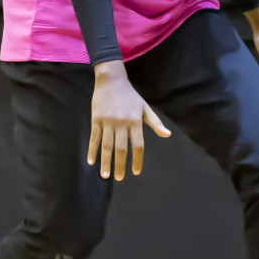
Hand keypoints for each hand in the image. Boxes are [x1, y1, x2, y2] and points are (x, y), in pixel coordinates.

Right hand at [88, 61, 170, 180]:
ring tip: (105, 174)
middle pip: (121, 148)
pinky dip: (92, 150)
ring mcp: (108, 121)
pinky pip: (94, 138)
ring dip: (106, 161)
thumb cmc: (131, 96)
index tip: (135, 172)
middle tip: (119, 178)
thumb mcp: (145, 108)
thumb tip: (167, 135)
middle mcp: (122, 123)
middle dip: (120, 165)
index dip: (137, 159)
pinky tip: (91, 161)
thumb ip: (155, 123)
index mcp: (135, 121)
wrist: (112, 80)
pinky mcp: (96, 119)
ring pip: (106, 146)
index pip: (138, 145)